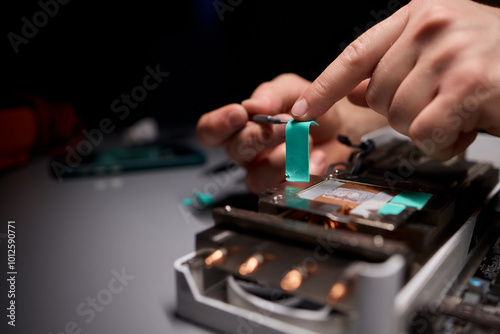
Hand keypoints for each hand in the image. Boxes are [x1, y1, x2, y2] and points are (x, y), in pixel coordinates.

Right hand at [196, 73, 386, 192]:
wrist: (343, 126)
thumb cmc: (310, 106)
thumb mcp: (290, 89)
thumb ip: (271, 94)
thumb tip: (253, 105)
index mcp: (240, 127)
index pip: (210, 131)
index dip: (217, 125)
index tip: (240, 114)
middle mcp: (247, 153)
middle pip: (235, 152)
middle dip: (260, 137)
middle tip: (285, 126)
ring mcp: (265, 173)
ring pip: (256, 178)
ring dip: (283, 160)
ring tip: (306, 143)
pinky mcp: (286, 188)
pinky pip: (285, 189)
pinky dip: (306, 172)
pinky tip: (319, 158)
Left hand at [291, 0, 499, 159]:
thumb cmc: (494, 64)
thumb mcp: (438, 54)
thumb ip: (394, 68)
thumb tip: (355, 89)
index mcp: (418, 15)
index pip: (355, 55)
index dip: (323, 87)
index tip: (301, 110)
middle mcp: (431, 26)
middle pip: (379, 96)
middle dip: (404, 113)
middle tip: (441, 103)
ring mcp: (450, 52)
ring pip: (401, 118)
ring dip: (427, 128)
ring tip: (459, 112)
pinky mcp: (468, 84)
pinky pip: (426, 133)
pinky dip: (443, 142)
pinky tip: (466, 126)